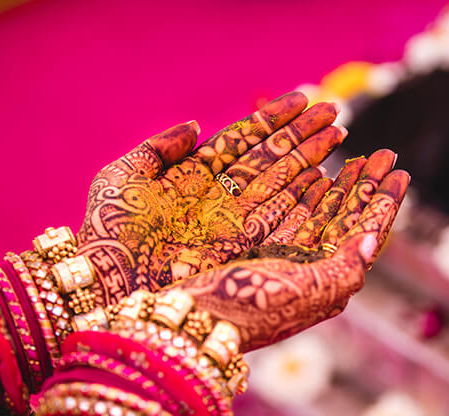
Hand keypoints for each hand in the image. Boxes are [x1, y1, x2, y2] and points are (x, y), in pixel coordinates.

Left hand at [76, 92, 345, 304]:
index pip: (246, 140)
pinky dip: (308, 199)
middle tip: (336, 112)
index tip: (304, 99)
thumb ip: (159, 149)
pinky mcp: (245, 250)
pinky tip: (329, 179)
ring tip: (341, 136)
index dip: (275, 120)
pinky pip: (283, 218)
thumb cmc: (107, 234)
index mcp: (198, 179)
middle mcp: (223, 200)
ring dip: (312, 160)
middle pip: (272, 160)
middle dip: (305, 137)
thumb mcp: (125, 179)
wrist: (107, 284)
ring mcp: (236, 224)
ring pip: (284, 185)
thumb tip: (194, 125)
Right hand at [173, 151, 408, 350]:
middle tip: (384, 154)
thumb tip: (371, 238)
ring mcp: (281, 259)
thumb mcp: (306, 292)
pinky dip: (303, 192)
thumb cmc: (250, 311)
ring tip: (356, 157)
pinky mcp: (254, 250)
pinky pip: (288, 215)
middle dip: (366, 186)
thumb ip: (344, 268)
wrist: (192, 321)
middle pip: (346, 218)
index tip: (400, 172)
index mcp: (326, 281)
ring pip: (320, 213)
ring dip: (340, 185)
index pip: (364, 233)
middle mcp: (307, 270)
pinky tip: (312, 174)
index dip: (384, 203)